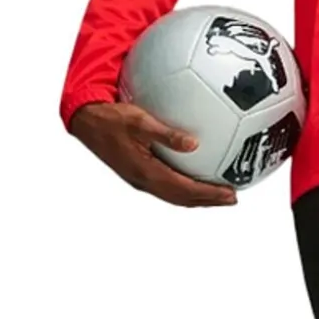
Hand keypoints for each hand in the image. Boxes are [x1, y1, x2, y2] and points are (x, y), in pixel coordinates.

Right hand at [68, 102, 237, 207]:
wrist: (86, 122)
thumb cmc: (111, 118)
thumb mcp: (139, 121)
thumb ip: (167, 134)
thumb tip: (194, 143)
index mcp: (146, 172)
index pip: (185, 189)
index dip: (209, 194)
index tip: (230, 194)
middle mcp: (144, 181)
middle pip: (183, 198)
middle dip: (208, 201)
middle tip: (232, 198)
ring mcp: (140, 179)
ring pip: (174, 195)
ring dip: (198, 197)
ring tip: (218, 194)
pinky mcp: (138, 174)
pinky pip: (167, 186)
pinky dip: (184, 188)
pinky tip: (194, 179)